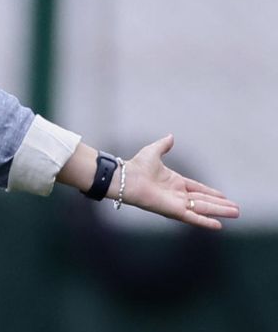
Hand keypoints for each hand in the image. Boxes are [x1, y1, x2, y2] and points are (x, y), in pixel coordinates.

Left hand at [124, 135, 239, 229]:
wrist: (125, 178)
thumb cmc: (136, 166)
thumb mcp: (153, 152)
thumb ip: (163, 145)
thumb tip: (170, 136)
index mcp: (174, 182)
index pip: (198, 189)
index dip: (211, 193)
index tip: (224, 196)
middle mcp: (177, 194)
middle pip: (204, 201)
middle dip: (220, 205)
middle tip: (236, 209)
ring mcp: (176, 204)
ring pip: (203, 209)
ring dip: (219, 211)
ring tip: (236, 214)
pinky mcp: (173, 211)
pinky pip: (193, 217)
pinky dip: (205, 221)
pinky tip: (218, 225)